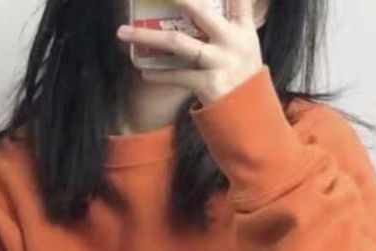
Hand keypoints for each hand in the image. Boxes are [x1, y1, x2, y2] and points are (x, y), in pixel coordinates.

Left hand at [117, 0, 263, 105]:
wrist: (251, 115)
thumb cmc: (244, 77)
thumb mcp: (246, 45)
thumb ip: (235, 21)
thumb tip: (204, 11)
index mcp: (243, 28)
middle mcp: (232, 41)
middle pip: (199, 10)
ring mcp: (219, 62)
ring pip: (178, 42)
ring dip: (148, 36)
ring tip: (124, 32)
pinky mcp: (209, 84)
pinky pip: (178, 76)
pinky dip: (160, 75)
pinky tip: (145, 72)